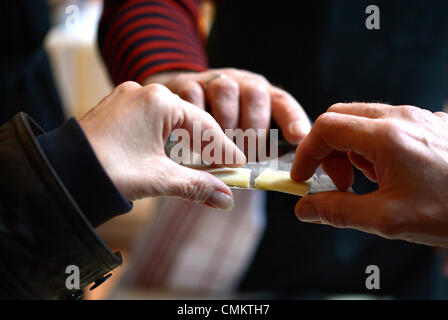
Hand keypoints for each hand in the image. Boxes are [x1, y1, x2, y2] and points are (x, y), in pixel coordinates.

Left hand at [79, 81, 245, 209]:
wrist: (60, 176)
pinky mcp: (115, 110)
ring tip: (203, 161)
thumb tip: (226, 200)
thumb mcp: (160, 178)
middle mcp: (142, 92)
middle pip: (188, 120)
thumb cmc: (109, 172)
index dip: (224, 147)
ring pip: (169, 120)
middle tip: (225, 165)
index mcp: (157, 101)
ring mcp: (126, 99)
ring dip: (186, 141)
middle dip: (207, 145)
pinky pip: (150, 120)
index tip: (239, 164)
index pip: (203, 125)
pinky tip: (173, 152)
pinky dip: (166, 137)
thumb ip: (197, 185)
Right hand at [144, 68, 310, 143]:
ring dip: (224, 123)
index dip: (292, 119)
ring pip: (226, 91)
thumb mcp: (239, 135)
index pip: (282, 102)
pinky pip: (194, 96)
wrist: (179, 103)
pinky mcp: (187, 84)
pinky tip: (193, 140)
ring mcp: (214, 80)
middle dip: (253, 128)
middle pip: (256, 94)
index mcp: (260, 96)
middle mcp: (241, 83)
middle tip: (246, 156)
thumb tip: (272, 177)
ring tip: (219, 152)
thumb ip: (256, 150)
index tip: (298, 138)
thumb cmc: (216, 127)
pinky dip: (195, 119)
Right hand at [291, 103, 447, 246]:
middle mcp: (401, 118)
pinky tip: (387, 173)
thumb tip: (304, 209)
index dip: (306, 153)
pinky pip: (385, 125)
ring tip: (363, 181)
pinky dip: (370, 147)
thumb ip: (338, 211)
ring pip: (361, 121)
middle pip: (340, 118)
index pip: (326, 128)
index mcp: (387, 136)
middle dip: (326, 150)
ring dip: (349, 150)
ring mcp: (417, 117)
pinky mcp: (428, 124)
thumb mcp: (387, 219)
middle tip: (334, 182)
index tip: (301, 178)